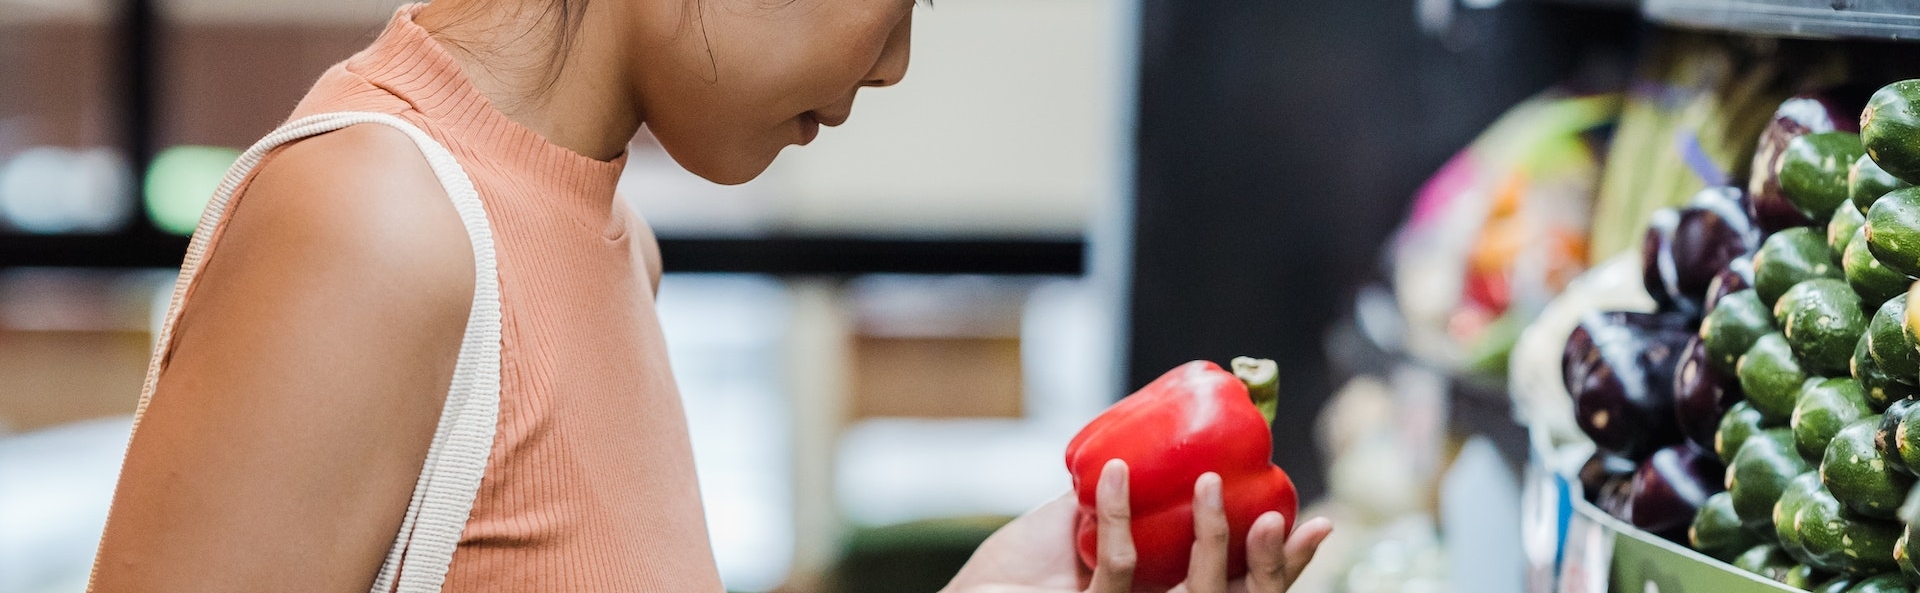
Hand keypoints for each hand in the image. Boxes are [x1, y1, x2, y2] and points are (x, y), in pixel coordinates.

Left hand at [943, 460, 1333, 592]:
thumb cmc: (1022, 568)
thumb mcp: (1085, 524)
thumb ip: (1125, 500)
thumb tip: (1165, 437)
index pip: (1244, 590)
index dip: (1286, 565)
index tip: (1323, 522)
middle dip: (1268, 567)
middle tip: (1273, 512)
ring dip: (1209, 540)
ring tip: (1207, 482)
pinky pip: (1119, 571)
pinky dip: (1120, 515)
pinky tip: (1118, 472)